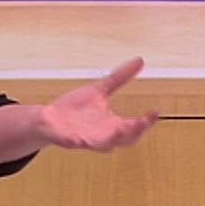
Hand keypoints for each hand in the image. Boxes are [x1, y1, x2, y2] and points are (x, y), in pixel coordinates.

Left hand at [38, 58, 160, 151]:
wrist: (49, 119)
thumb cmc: (76, 109)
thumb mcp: (99, 90)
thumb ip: (119, 77)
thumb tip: (140, 60)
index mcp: (112, 125)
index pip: (134, 127)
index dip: (146, 121)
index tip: (154, 111)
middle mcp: (102, 135)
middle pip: (125, 139)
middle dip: (135, 131)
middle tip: (142, 122)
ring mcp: (86, 139)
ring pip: (103, 145)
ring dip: (111, 139)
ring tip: (119, 129)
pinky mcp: (68, 139)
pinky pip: (74, 142)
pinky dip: (78, 140)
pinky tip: (79, 137)